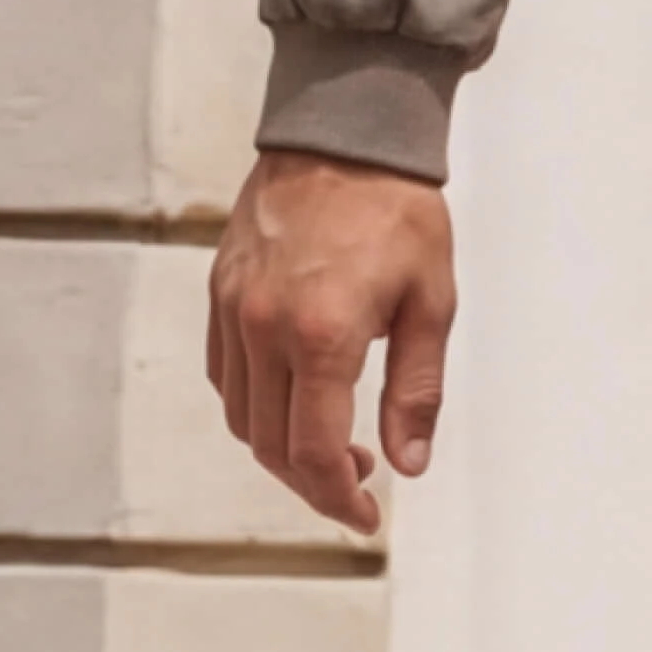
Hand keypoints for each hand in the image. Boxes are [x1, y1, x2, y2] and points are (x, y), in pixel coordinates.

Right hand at [206, 151, 456, 536]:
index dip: (337, 497)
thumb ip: (417, 391)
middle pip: (269, 445)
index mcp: (322, 334)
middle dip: (311, 483)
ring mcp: (233, 310)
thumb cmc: (398, 213)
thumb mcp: (433, 305)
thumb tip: (410, 462)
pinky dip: (254, 407)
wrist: (344, 136)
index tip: (365, 515)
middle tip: (355, 490)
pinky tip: (295, 405)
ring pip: (240, 415)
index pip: (312, 450)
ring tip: (332, 451)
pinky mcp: (219, 293)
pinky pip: (223, 375)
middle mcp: (264, 328)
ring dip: (280, 450)